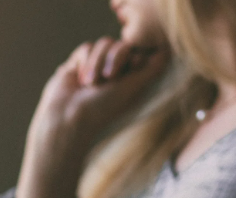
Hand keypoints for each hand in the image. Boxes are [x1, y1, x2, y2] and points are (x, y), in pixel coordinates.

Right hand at [15, 38, 168, 197]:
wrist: (67, 116)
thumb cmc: (103, 108)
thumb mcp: (134, 88)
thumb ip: (153, 69)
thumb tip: (167, 50)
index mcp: (132, 78)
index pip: (141, 52)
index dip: (136, 58)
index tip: (131, 72)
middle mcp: (116, 71)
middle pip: (123, 44)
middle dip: (115, 58)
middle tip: (109, 78)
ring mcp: (96, 66)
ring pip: (105, 43)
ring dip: (98, 62)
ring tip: (90, 84)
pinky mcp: (78, 63)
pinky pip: (86, 47)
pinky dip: (84, 62)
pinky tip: (79, 80)